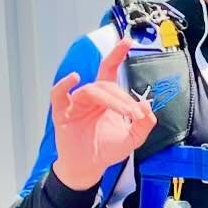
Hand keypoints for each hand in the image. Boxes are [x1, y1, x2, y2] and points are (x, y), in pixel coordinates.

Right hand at [50, 37, 154, 190]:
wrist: (89, 167)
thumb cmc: (107, 150)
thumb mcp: (133, 138)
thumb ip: (145, 124)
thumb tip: (147, 106)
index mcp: (106, 99)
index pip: (110, 71)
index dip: (117, 55)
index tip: (127, 40)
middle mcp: (91, 97)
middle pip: (106, 85)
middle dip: (124, 98)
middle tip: (135, 114)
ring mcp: (75, 103)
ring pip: (92, 90)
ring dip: (111, 100)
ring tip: (126, 113)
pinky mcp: (62, 113)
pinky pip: (59, 94)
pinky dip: (64, 84)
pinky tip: (73, 78)